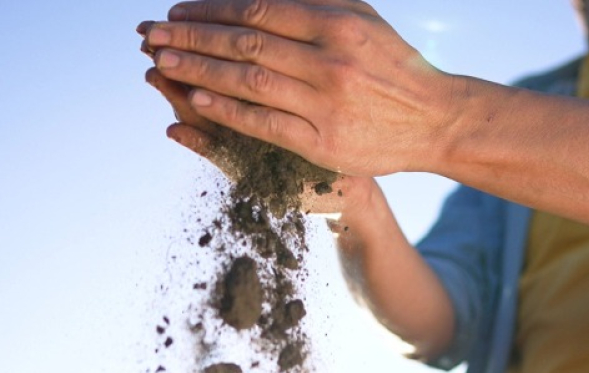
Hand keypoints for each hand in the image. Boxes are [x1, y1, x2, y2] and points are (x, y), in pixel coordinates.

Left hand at [139, 0, 462, 176]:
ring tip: (162, 63)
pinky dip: (228, 111)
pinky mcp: (324, 143)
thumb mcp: (363, 17)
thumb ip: (315, 1)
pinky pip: (264, 124)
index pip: (257, 10)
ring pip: (247, 82)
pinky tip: (197, 100)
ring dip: (198, 71)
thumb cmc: (395, 65)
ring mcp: (325, 103)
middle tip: (153, 34)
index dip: (211, 9)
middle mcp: (329, 60)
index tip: (178, 11)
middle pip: (244, 43)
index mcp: (336, 23)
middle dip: (191, 38)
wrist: (435, 120)